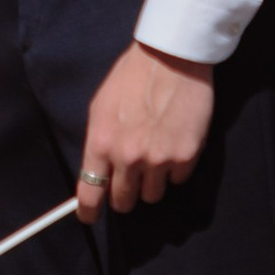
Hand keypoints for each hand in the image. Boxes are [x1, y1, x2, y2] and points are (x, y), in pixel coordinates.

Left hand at [75, 42, 212, 219]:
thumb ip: (99, 144)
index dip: (88, 211)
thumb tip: (96, 175)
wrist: (172, 58)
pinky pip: (177, 180)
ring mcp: (158, 159)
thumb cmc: (132, 78)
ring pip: (152, 195)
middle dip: (125, 194)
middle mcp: (127, 157)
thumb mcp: (101, 108)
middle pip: (123, 201)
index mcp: (101, 143)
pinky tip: (173, 142)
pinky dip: (175, 168)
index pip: (90, 193)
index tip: (89, 217)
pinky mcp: (185, 156)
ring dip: (152, 181)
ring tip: (155, 153)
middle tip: (131, 178)